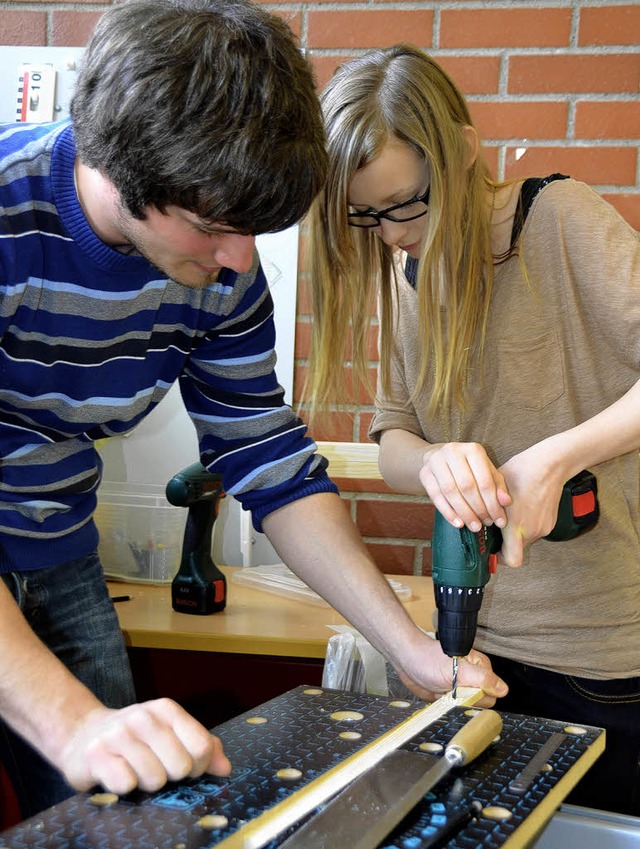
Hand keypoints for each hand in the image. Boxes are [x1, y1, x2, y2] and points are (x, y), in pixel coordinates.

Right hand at [60, 698, 230, 794]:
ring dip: (146, 783)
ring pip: (155, 779)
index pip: (202, 746)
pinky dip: (124, 787)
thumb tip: (225, 768)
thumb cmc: (135, 739)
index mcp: (167, 710)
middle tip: (156, 768)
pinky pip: (126, 784)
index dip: (199, 767)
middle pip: (181, 766)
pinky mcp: (96, 755)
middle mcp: (144, 717)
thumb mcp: (170, 734)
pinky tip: (117, 774)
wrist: (83, 735)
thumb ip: (201, 746)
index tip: (187, 768)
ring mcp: (118, 734)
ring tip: (134, 770)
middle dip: (171, 776)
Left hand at [393, 636, 507, 707]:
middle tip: (450, 688)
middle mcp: (473, 679)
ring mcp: (462, 688)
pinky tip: (438, 696)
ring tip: (443, 690)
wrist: (406, 661)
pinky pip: (455, 710)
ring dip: (454, 704)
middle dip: (464, 701)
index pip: (492, 694)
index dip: (476, 695)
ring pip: (467, 708)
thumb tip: (503, 689)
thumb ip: (482, 678)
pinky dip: (446, 707)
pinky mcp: (450, 697)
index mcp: (481, 668)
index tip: (462, 688)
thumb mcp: (457, 668)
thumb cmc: (428, 659)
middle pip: (481, 703)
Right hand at [419, 442, 511, 530]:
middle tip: (486, 523)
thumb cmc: (470, 468)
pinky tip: (458, 523)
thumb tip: (505, 502)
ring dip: (464, 512)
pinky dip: (447, 512)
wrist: (441, 458)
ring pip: (450, 491)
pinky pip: (435, 496)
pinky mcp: (424, 473)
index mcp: (473, 449)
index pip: (485, 480)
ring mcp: (436, 461)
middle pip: (467, 486)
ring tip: (474, 526)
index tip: (500, 520)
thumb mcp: (487, 471)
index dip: (493, 503)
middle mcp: (453, 451)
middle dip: (478, 509)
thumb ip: (497, 486)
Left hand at [498, 447, 567, 566]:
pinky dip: (527, 524)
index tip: (492, 550)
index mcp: (517, 526)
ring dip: (516, 531)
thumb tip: (476, 518)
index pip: (511, 560)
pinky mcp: (551, 523)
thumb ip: (486, 509)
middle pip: (516, 549)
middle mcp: (532, 531)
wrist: (550, 465)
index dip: (500, 559)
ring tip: (510, 513)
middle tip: (496, 527)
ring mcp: (544, 528)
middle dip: (505, 541)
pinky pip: (534, 530)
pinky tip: (522, 508)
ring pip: (525, 539)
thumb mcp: (495, 490)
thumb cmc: (522, 473)